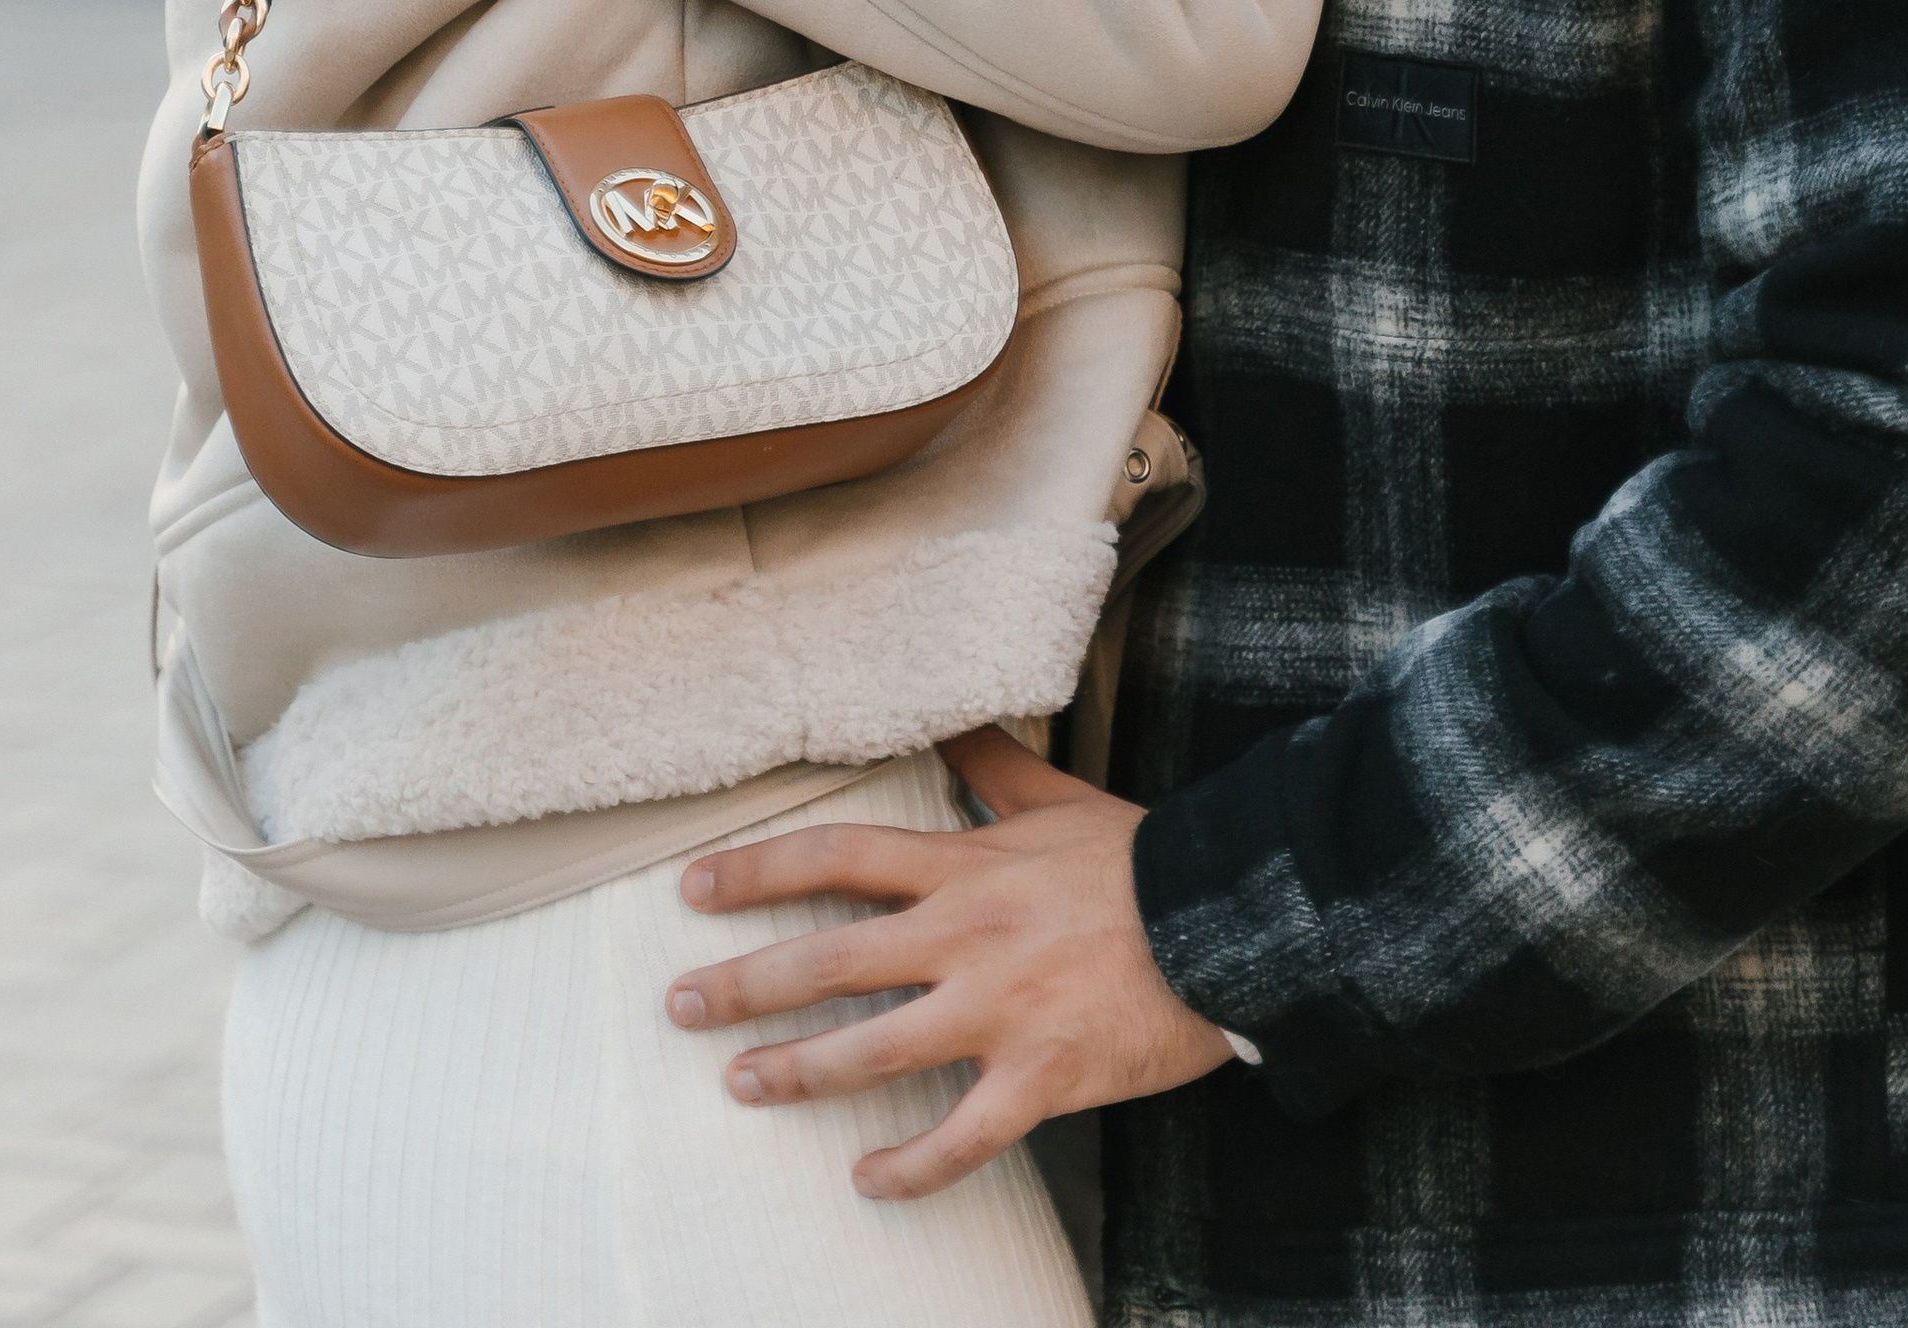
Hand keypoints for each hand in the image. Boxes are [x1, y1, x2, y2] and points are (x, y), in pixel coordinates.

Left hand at [665, 724, 1230, 1198]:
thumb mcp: (1062, 798)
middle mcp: (965, 937)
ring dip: (797, 1073)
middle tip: (679, 1006)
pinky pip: (960, 1138)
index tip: (693, 887)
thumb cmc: (1142, 860)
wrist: (1228, 920)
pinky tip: (867, 1181)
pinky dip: (909, 1168)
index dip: (757, 870)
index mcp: (966, 867)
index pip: (837, 857)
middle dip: (743, 984)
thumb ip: (995, 769)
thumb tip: (949, 726)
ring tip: (741, 1085)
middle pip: (829, 960)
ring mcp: (999, 1012)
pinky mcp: (1040, 1077)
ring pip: (873, 1053)